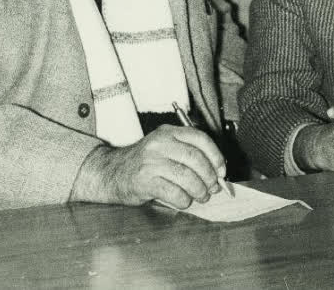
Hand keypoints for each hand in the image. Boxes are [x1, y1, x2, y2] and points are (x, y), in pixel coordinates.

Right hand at [71, 125, 225, 209]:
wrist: (110, 172)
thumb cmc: (144, 163)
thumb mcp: (165, 148)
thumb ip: (188, 154)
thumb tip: (218, 172)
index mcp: (168, 132)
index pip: (200, 139)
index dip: (215, 156)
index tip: (222, 171)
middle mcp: (159, 143)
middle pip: (195, 158)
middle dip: (209, 176)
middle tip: (214, 188)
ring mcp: (150, 161)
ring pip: (186, 176)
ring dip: (199, 190)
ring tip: (201, 196)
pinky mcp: (143, 180)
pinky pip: (172, 191)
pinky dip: (183, 199)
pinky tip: (184, 201)